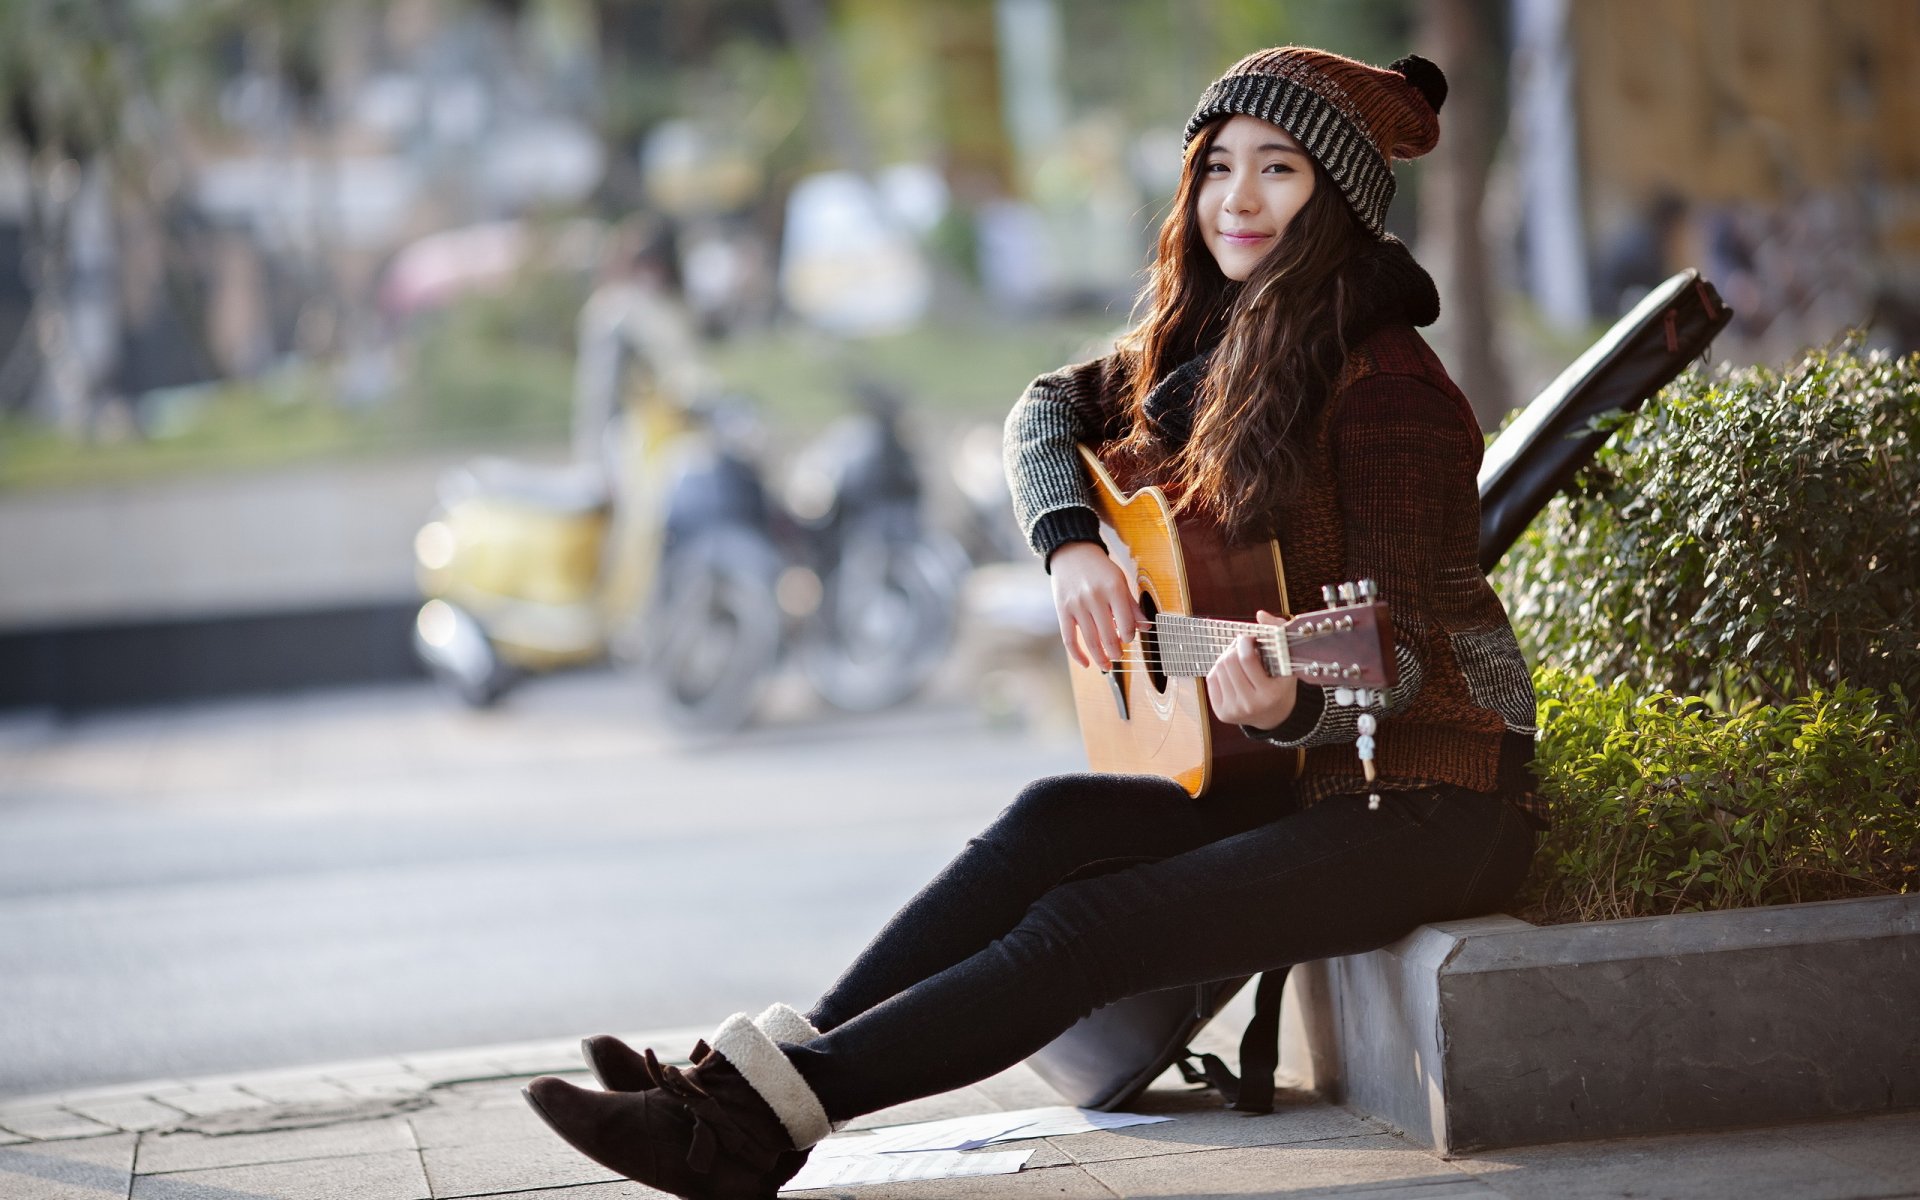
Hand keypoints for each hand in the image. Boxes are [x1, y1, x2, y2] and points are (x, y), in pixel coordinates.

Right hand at [1050, 542, 1147, 667]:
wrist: (1071, 552)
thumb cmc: (1099, 568)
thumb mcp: (1120, 580)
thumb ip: (1132, 605)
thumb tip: (1146, 627)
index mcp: (1113, 589)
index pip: (1127, 624)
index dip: (1130, 637)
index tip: (1128, 639)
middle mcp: (1095, 597)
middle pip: (1109, 636)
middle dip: (1116, 651)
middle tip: (1118, 655)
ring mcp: (1077, 605)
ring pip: (1091, 640)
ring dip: (1101, 658)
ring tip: (1107, 665)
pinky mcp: (1062, 610)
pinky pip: (1069, 639)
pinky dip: (1078, 654)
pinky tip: (1086, 663)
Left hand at [1206, 610, 1298, 727]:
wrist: (1275, 715)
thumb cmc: (1281, 683)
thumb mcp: (1287, 661)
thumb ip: (1278, 633)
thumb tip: (1261, 615)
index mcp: (1270, 694)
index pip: (1247, 659)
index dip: (1245, 641)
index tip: (1250, 637)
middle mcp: (1251, 705)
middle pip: (1229, 662)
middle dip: (1235, 648)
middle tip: (1243, 647)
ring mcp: (1234, 710)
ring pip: (1218, 668)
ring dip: (1227, 658)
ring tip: (1239, 660)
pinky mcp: (1222, 712)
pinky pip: (1211, 679)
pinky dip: (1220, 670)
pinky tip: (1231, 672)